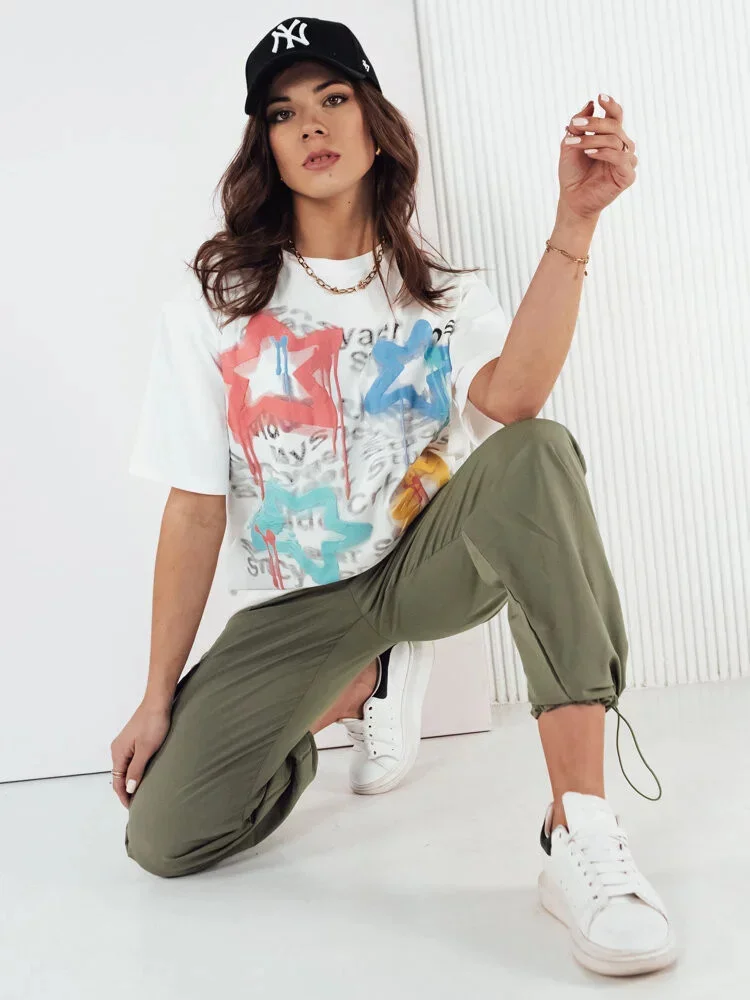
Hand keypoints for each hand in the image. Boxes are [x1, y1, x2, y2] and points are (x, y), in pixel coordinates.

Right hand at [110, 698, 172, 808]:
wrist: (158, 702)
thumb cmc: (153, 723)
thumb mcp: (146, 749)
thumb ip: (137, 770)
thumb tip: (129, 789)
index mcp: (118, 753)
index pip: (117, 781)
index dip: (124, 796)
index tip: (133, 808)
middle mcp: (118, 749)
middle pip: (119, 776)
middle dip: (126, 791)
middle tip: (138, 804)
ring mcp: (125, 744)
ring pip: (125, 768)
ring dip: (131, 781)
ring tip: (141, 792)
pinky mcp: (134, 739)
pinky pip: (131, 760)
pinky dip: (135, 771)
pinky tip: (144, 774)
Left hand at [557, 94, 637, 221]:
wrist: (571, 199)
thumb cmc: (572, 173)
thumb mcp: (570, 144)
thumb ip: (579, 124)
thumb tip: (590, 104)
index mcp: (610, 137)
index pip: (615, 116)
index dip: (610, 105)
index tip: (599, 97)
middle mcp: (621, 146)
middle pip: (614, 126)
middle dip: (594, 123)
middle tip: (576, 125)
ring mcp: (626, 160)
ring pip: (616, 140)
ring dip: (593, 139)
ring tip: (574, 143)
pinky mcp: (628, 175)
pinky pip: (621, 157)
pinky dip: (604, 153)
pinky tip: (589, 153)